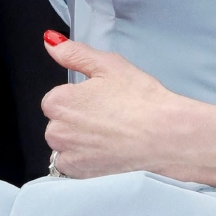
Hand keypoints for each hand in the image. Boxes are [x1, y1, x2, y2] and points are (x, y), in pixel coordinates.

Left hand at [41, 31, 184, 178]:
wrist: (164, 134)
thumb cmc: (139, 99)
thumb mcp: (107, 64)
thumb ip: (73, 53)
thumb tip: (50, 42)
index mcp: (59, 102)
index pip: (56, 98)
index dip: (78, 97)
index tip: (99, 99)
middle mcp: (57, 131)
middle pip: (58, 121)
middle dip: (76, 117)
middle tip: (106, 114)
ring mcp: (68, 155)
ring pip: (64, 143)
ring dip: (78, 139)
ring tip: (108, 133)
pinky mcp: (81, 174)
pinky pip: (71, 164)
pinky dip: (83, 158)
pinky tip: (105, 149)